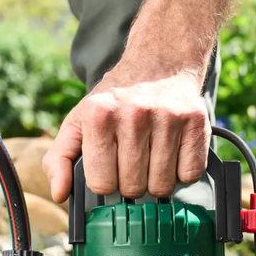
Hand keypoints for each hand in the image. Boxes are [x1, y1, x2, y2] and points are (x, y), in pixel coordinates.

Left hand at [42, 62, 210, 202]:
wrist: (160, 62)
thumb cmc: (117, 99)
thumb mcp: (79, 121)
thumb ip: (59, 158)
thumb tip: (58, 194)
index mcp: (99, 114)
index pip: (101, 183)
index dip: (105, 182)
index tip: (109, 167)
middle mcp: (135, 113)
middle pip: (133, 188)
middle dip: (131, 183)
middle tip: (132, 162)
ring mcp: (169, 117)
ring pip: (162, 186)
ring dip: (156, 180)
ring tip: (152, 158)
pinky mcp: (196, 122)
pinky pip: (189, 175)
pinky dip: (181, 173)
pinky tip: (173, 154)